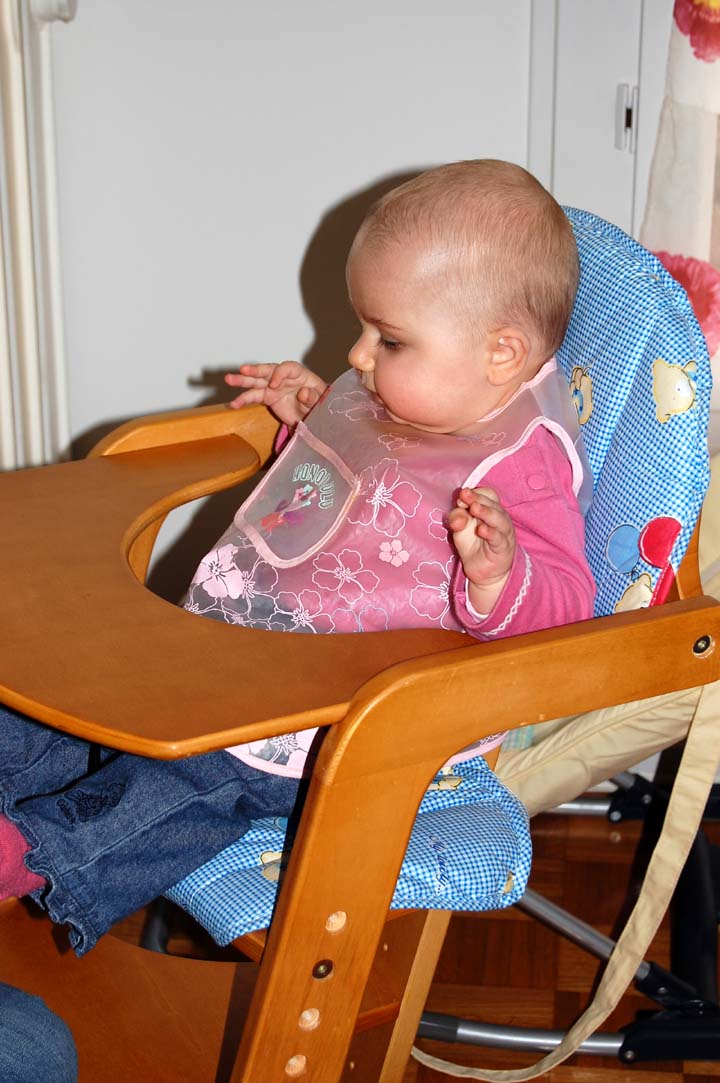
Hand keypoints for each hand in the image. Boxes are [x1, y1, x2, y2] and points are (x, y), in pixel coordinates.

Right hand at [224, 361, 327, 426]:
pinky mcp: (267, 397)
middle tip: (243, 370)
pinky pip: (254, 397)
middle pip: (268, 370)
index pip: (287, 368)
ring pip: (256, 381)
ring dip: (242, 381)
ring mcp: (273, 386)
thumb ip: (314, 396)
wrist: (313, 414)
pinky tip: (234, 404)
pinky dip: (243, 400)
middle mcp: (283, 377)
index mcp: (299, 374)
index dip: (279, 374)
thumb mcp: (321, 400)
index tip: (274, 385)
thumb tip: (303, 393)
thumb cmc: (318, 402)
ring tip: (229, 380)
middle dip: (256, 370)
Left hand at [448, 487, 515, 612]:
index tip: (461, 497)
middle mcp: (499, 517)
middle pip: (492, 504)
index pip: (487, 495)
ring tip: (474, 508)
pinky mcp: (504, 547)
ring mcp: (503, 532)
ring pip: (499, 519)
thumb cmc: (473, 544)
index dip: (475, 494)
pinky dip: (491, 533)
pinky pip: (499, 538)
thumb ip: (457, 517)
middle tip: (465, 496)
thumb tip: (458, 509)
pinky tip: (481, 529)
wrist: (482, 571)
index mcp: (490, 509)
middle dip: (478, 499)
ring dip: (486, 512)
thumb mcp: (460, 528)